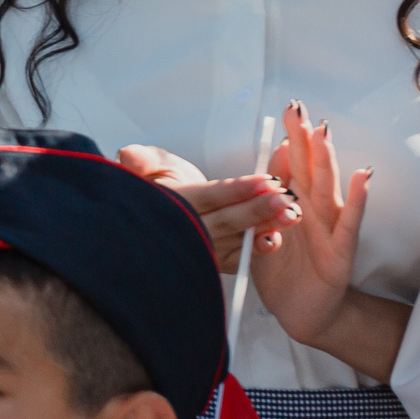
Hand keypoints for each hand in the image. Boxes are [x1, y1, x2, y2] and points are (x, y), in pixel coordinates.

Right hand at [117, 143, 294, 270]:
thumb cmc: (159, 187)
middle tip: (286, 199)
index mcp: (171, 203)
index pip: (209, 197)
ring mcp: (200, 250)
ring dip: (266, 228)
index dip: (238, 189)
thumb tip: (128, 155)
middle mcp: (186, 230)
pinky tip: (274, 240)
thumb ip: (142, 160)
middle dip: (258, 209)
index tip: (267, 180)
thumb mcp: (146, 166)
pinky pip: (237, 260)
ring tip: (291, 215)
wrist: (155, 218)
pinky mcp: (212, 262)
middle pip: (227, 221)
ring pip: (237, 240)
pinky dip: (256, 252)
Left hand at [253, 103, 371, 347]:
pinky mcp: (340, 252)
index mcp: (293, 205)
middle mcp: (314, 211)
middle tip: (300, 109)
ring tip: (324, 133)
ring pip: (327, 188)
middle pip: (309, 169)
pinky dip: (357, 199)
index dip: (291, 139)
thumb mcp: (264, 232)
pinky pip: (348, 223)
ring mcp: (329, 229)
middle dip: (304, 139)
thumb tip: (266, 167)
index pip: (292, 166)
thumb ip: (264, 203)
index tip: (290, 109)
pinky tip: (363, 176)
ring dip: (326, 160)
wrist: (301, 312)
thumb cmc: (283, 269)